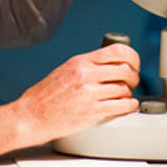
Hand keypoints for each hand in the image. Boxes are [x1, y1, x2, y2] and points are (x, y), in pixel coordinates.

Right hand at [12, 42, 139, 146]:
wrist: (32, 116)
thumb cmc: (46, 95)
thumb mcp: (66, 69)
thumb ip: (88, 66)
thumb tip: (110, 65)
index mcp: (80, 61)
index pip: (117, 51)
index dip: (132, 56)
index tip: (134, 63)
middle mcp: (86, 75)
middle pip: (125, 70)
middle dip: (133, 76)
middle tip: (132, 81)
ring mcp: (90, 93)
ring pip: (125, 89)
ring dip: (129, 93)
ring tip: (125, 96)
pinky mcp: (92, 112)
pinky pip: (122, 106)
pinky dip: (130, 106)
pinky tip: (127, 106)